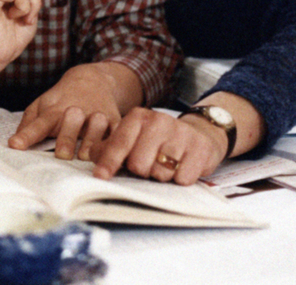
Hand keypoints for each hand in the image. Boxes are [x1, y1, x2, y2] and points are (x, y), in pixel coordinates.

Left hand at [9, 62, 137, 159]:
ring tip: (84, 156)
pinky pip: (117, 132)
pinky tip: (109, 154)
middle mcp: (77, 111)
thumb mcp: (42, 105)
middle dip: (66, 138)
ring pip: (97, 127)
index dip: (27, 135)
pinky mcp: (115, 120)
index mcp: (55, 109)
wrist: (93, 80)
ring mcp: (97, 115)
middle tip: (62, 154)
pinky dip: (115, 143)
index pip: (39, 123)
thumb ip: (29, 123)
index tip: (15, 145)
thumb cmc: (63, 99)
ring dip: (91, 142)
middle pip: (71, 123)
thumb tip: (15, 144)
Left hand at [90, 107, 225, 184]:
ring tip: (166, 164)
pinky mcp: (201, 148)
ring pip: (161, 173)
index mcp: (139, 117)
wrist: (198, 133)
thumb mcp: (133, 137)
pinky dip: (180, 179)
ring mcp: (182, 133)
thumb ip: (110, 148)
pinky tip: (182, 167)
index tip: (100, 177)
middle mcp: (160, 121)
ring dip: (161, 176)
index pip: (120, 144)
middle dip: (142, 171)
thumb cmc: (158, 140)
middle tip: (149, 165)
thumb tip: (94, 162)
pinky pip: (183, 178)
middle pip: (139, 164)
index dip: (109, 162)